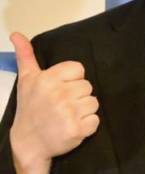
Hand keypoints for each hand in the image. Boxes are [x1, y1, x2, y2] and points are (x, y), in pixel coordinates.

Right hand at [9, 32, 99, 172]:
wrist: (27, 144)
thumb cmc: (30, 110)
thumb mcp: (27, 80)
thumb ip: (26, 55)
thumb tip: (16, 34)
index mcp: (48, 79)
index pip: (79, 70)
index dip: (72, 80)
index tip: (59, 90)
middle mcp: (59, 94)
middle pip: (87, 87)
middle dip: (77, 96)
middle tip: (61, 106)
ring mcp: (69, 112)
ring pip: (93, 103)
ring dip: (83, 111)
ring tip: (66, 116)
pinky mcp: (77, 129)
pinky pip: (95, 121)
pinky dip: (87, 126)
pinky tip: (72, 127)